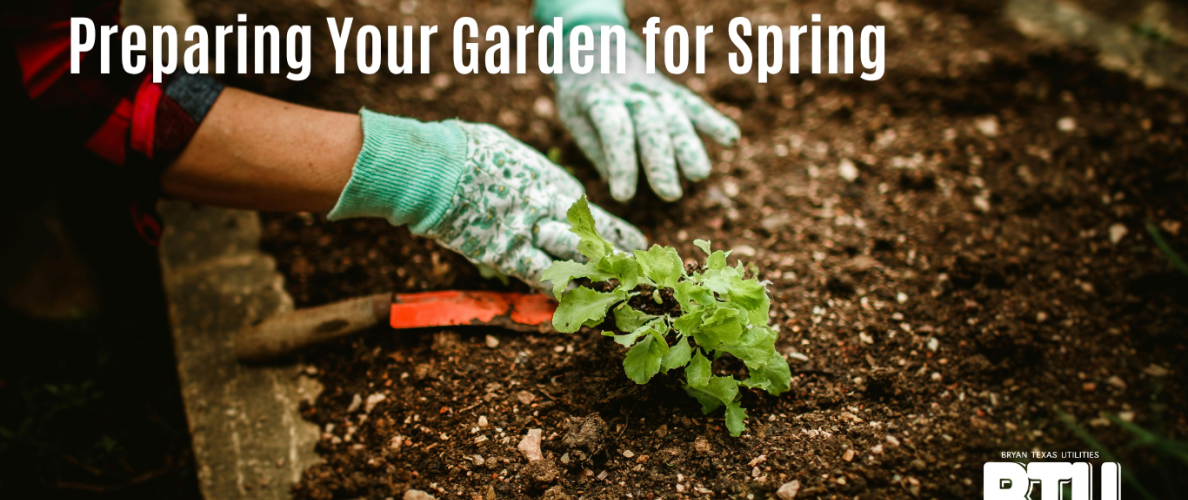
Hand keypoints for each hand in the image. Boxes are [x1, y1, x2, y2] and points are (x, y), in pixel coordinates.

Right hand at [328, 110, 646, 288]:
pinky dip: (555, 291)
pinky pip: (539, 277)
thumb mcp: (509, 154)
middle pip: (592, 238)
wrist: (439, 167)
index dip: (610, 231)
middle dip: (616, 256)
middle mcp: (550, 208)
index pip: (589, 213)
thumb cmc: (467, 150)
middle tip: (638, 270)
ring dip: (594, 278)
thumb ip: (527, 174)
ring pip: (574, 260)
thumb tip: (528, 177)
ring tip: (616, 293)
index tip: (633, 242)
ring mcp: (531, 233)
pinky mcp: (507, 254)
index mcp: (552, 181)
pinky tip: (572, 306)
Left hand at [554, 30, 740, 201]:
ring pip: (675, 117)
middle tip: (669, 194)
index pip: (614, 129)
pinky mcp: (673, 91)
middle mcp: (630, 92)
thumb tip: (620, 184)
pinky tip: (731, 139)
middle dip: (661, 160)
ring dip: (689, 146)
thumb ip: (597, 149)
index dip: (620, 162)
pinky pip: (694, 106)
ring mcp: (655, 90)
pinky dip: (713, 120)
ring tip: (699, 175)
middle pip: (650, 126)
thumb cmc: (583, 95)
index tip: (623, 195)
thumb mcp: (574, 118)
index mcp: (598, 98)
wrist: (598, 48)